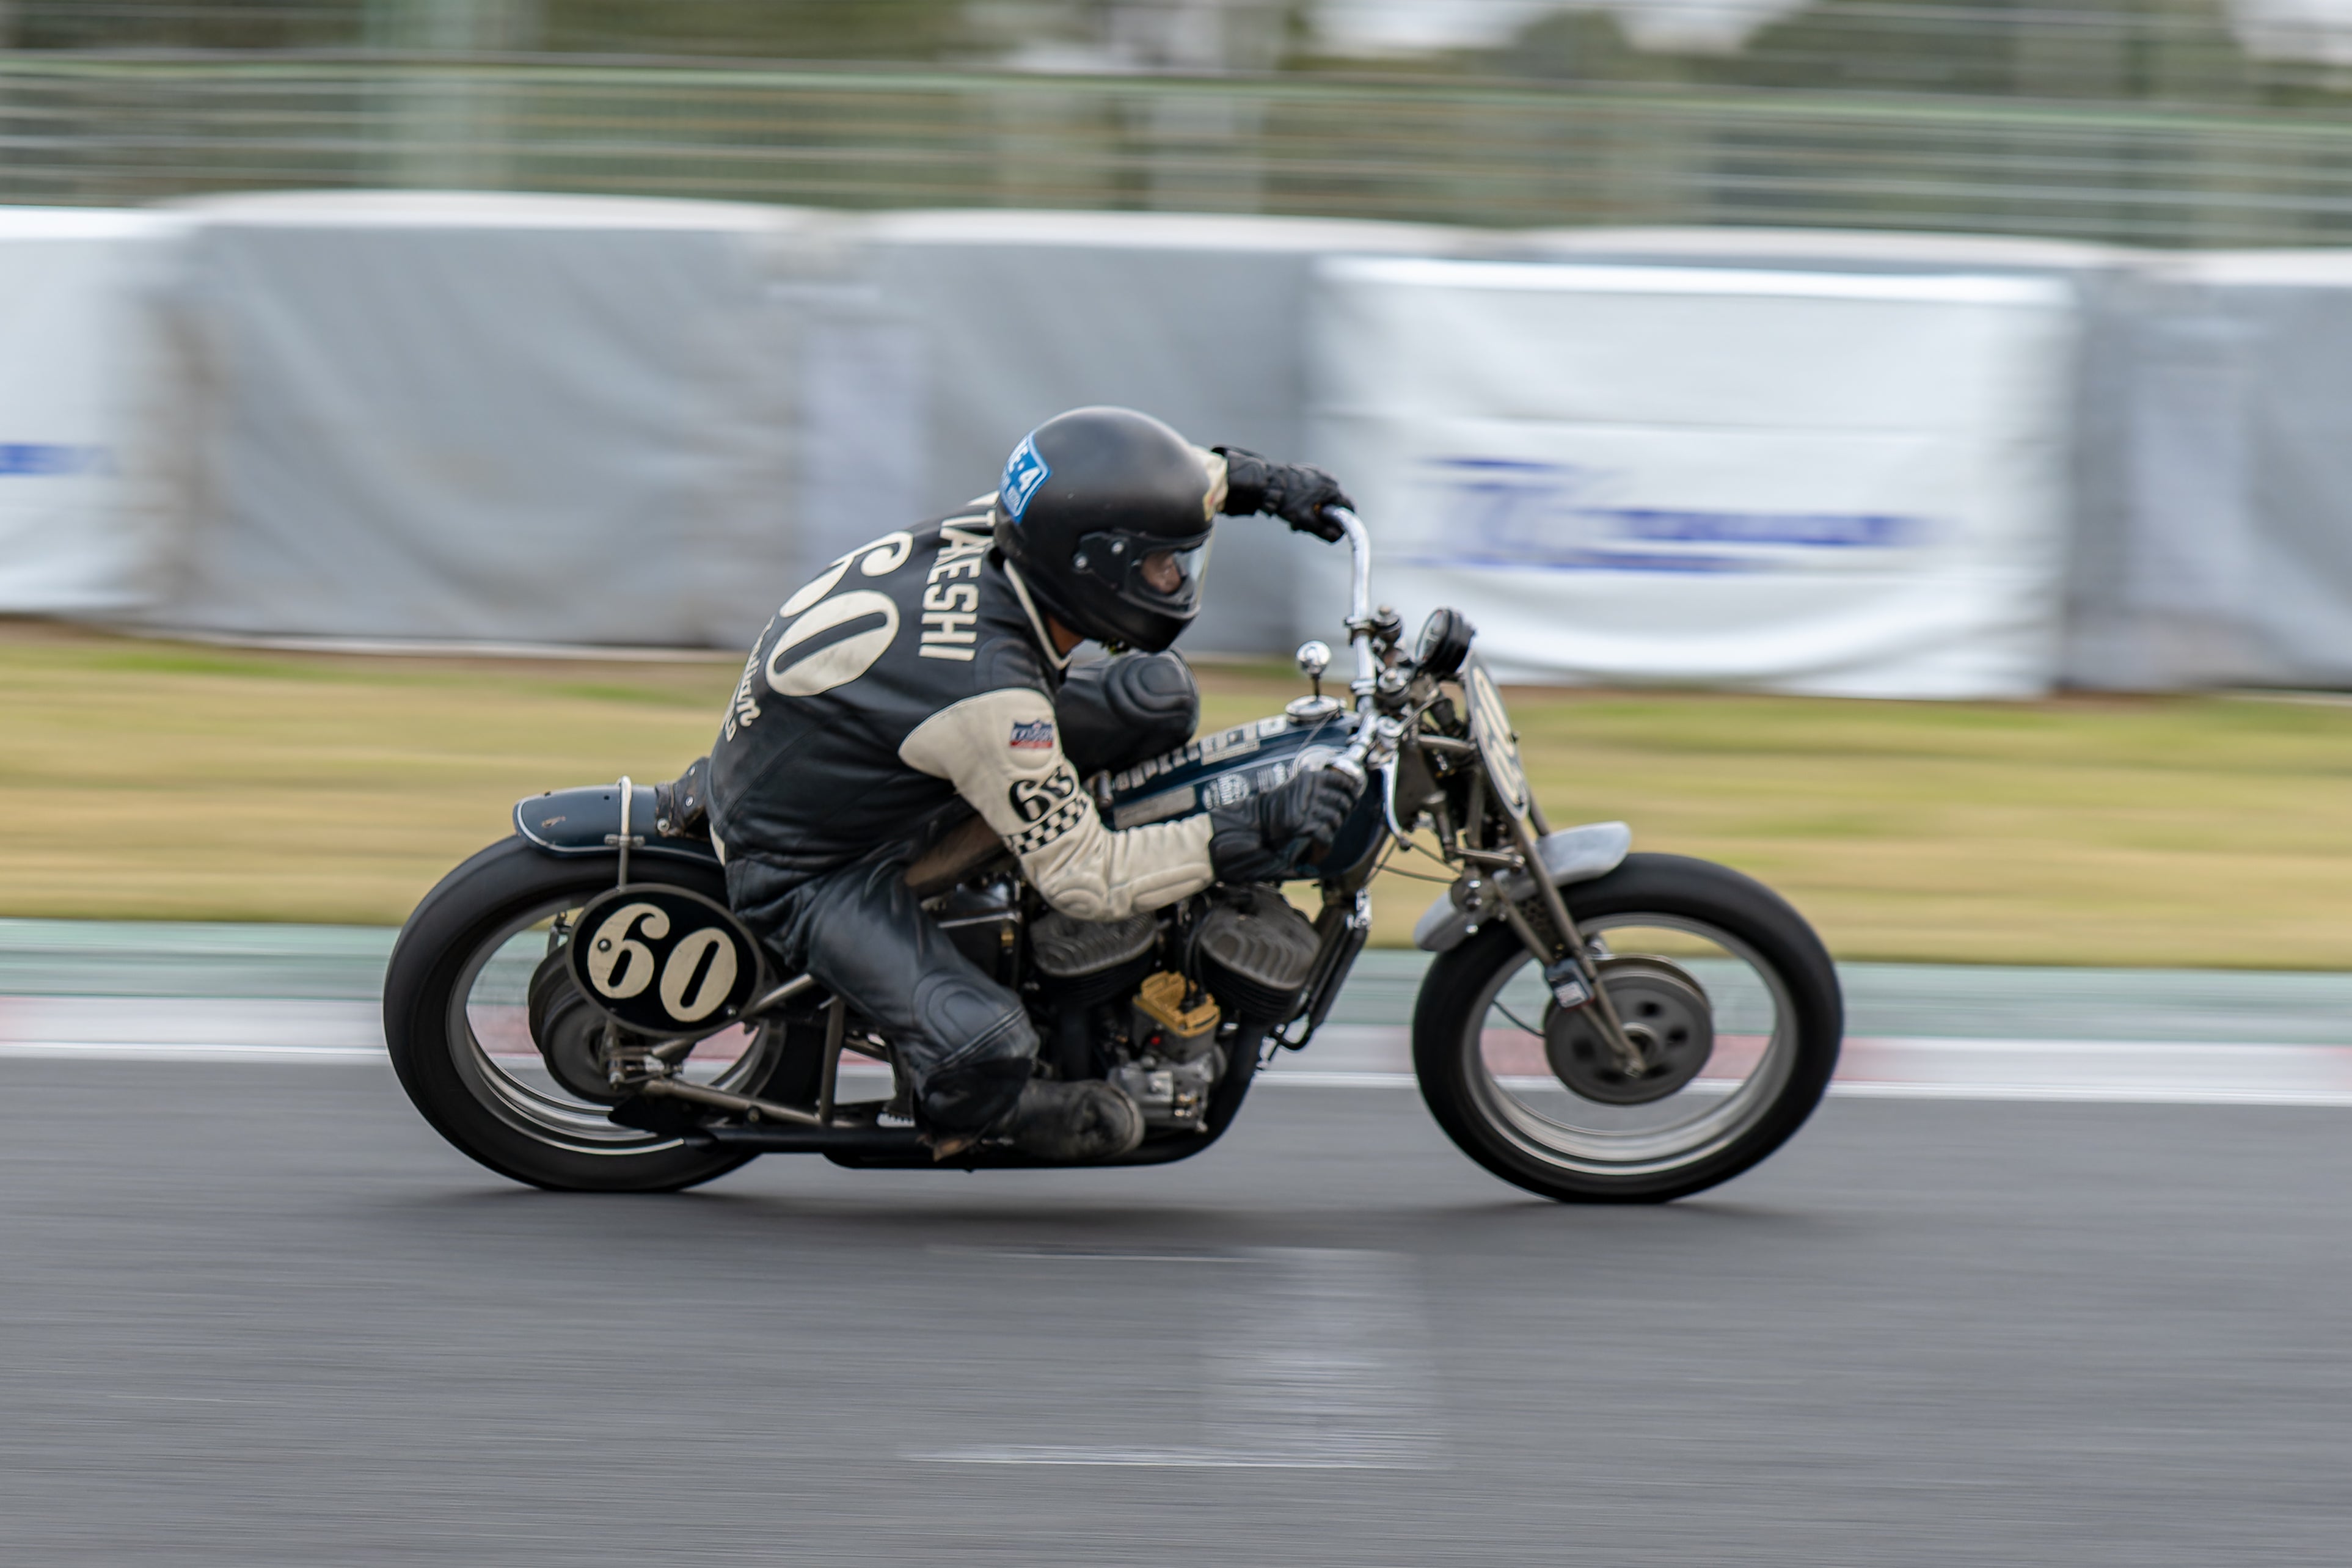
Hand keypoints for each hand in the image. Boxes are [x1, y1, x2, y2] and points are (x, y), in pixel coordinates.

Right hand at [1207, 766, 1364, 883]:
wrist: (1236, 832)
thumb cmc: (1259, 820)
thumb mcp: (1287, 800)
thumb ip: (1310, 798)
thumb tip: (1340, 802)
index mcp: (1304, 780)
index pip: (1340, 779)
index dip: (1350, 789)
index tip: (1352, 797)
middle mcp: (1307, 791)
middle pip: (1343, 801)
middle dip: (1342, 815)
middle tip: (1330, 827)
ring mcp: (1305, 807)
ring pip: (1336, 819)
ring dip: (1331, 833)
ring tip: (1318, 842)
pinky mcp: (1301, 825)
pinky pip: (1325, 835)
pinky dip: (1323, 847)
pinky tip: (1315, 853)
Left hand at [1214, 447, 1352, 540]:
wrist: (1265, 482)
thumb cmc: (1286, 500)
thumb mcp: (1305, 521)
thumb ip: (1324, 531)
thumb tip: (1337, 537)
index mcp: (1332, 489)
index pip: (1349, 508)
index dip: (1343, 522)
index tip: (1333, 530)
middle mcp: (1328, 478)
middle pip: (1333, 504)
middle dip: (1322, 518)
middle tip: (1306, 527)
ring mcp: (1317, 473)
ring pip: (1321, 498)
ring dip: (1312, 511)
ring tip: (1295, 520)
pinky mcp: (1306, 472)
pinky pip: (1312, 490)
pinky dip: (1306, 501)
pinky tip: (1292, 507)